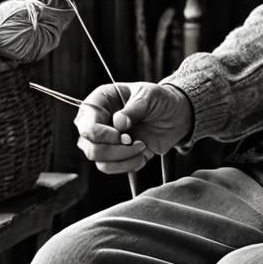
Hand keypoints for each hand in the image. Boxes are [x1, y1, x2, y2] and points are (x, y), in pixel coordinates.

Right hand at [74, 82, 192, 175]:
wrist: (176, 114)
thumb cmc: (159, 99)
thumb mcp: (149, 96)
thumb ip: (134, 108)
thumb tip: (119, 123)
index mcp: (100, 102)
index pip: (86, 125)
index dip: (101, 135)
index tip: (121, 135)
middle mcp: (97, 122)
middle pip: (90, 147)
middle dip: (114, 149)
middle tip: (133, 141)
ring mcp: (105, 140)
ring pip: (99, 161)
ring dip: (122, 158)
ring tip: (141, 146)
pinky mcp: (117, 154)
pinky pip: (113, 168)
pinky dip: (129, 164)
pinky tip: (143, 152)